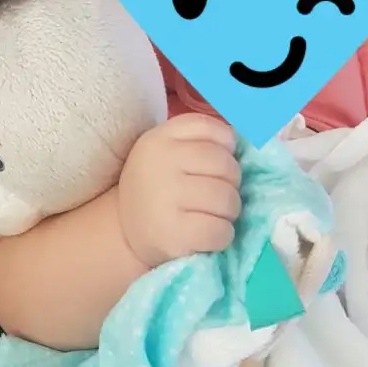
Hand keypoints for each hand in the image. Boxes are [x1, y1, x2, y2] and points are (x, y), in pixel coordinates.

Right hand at [118, 112, 240, 268]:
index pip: (213, 131)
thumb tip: (244, 141)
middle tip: (216, 197)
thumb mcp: (167, 152)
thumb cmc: (157, 189)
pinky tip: (208, 235)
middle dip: (231, 185)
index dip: (226, 148)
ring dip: (229, 212)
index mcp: (160, 138)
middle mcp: (161, 163)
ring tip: (213, 216)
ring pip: (227, 199)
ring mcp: (165, 198)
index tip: (216, 166)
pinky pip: (221, 231)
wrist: (122, 232)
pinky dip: (223, 236)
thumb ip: (201, 141)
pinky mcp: (173, 233)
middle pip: (226, 166)